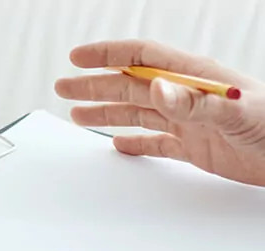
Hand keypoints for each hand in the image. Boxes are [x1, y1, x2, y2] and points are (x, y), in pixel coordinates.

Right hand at [55, 40, 264, 186]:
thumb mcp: (235, 110)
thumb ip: (194, 101)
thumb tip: (155, 88)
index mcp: (193, 78)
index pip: (141, 58)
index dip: (107, 55)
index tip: (77, 58)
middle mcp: (186, 96)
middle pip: (129, 85)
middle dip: (94, 85)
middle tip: (63, 86)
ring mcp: (190, 121)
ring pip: (137, 113)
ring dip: (106, 112)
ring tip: (77, 114)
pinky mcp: (196, 147)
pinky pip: (156, 143)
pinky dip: (135, 143)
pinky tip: (120, 144)